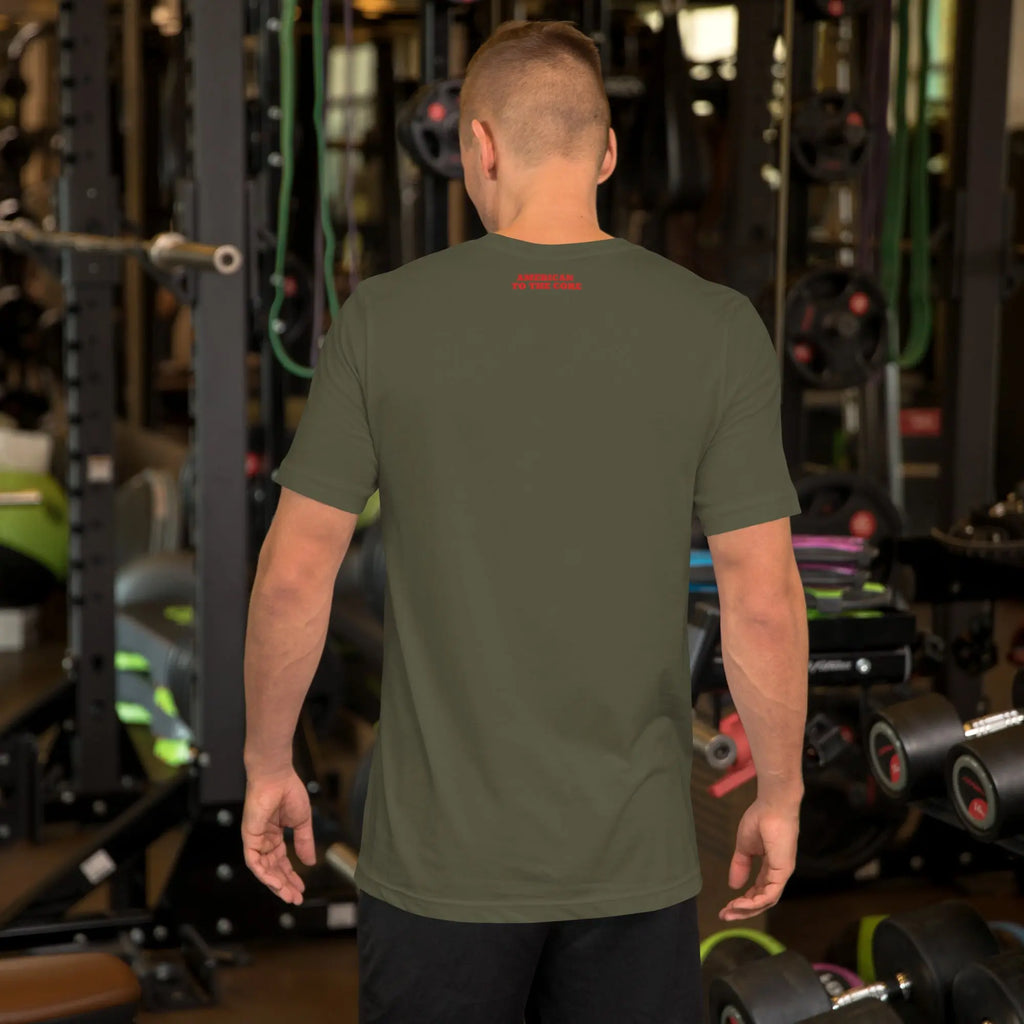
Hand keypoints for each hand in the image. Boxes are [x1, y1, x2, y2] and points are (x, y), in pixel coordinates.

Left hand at [242, 767, 316, 903]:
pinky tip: (276, 883)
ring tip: (288, 895)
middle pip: (273, 868)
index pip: (281, 861)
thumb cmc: (288, 791)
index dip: (291, 876)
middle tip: (296, 898)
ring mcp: (255, 839)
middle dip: (285, 884)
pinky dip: (264, 874)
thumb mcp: (301, 822)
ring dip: (276, 883)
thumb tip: (310, 862)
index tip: (301, 888)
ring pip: (263, 869)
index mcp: (274, 835)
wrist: (277, 776)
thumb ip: (305, 842)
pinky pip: (254, 862)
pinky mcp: (249, 837)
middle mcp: (263, 840)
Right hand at [719, 797, 799, 921]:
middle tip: (724, 916)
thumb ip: (740, 865)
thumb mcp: (744, 847)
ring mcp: (782, 873)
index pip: (758, 891)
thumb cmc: (760, 819)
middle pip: (762, 901)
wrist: (772, 805)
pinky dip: (755, 902)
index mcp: (770, 867)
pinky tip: (741, 904)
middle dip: (743, 910)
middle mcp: (778, 874)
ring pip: (766, 901)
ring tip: (729, 911)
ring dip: (747, 909)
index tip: (725, 907)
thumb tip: (734, 885)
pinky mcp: (783, 871)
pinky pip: (770, 894)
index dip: (742, 901)